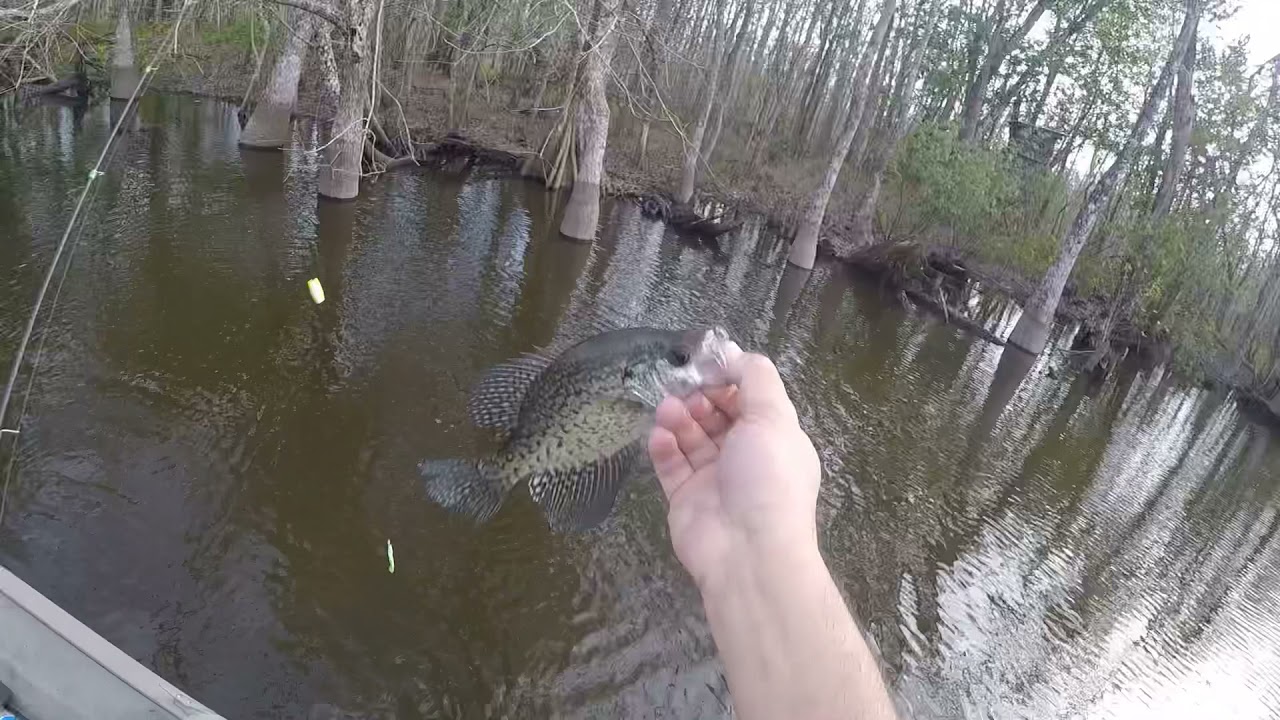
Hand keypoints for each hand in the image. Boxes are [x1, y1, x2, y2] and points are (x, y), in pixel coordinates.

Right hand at [648, 351, 821, 590]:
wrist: (748, 551)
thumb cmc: (767, 478)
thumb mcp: (773, 416)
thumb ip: (755, 377)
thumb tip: (732, 352)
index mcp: (775, 439)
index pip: (749, 399)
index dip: (728, 381)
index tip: (707, 367)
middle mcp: (746, 458)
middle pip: (717, 416)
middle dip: (700, 398)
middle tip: (684, 390)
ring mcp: (714, 479)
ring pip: (691, 437)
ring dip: (678, 418)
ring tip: (667, 409)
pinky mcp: (685, 498)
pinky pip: (671, 465)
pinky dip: (664, 446)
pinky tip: (659, 435)